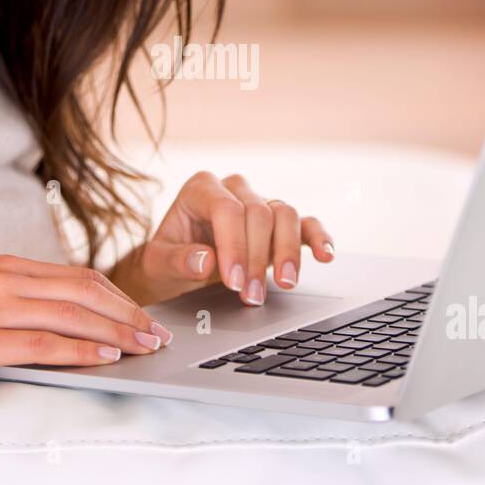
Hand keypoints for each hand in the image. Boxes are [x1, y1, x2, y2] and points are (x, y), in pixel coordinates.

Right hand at [0, 255, 173, 381]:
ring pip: (71, 314)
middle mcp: (2, 280)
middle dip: (129, 313)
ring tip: (145, 347)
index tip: (144, 315)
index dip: (117, 296)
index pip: (77, 277)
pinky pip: (39, 342)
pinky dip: (79, 349)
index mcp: (2, 268)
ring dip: (116, 331)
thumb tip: (47, 319)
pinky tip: (104, 357)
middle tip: (159, 334)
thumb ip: (5, 300)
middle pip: (84, 292)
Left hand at [111, 172, 334, 306]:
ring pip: (285, 214)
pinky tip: (325, 255)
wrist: (178, 268)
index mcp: (201, 189)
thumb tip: (205, 261)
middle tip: (252, 295)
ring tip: (284, 284)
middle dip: (257, 257)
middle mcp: (233, 189)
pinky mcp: (278, 223)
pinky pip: (305, 223)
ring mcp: (259, 203)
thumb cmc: (168, 261)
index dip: (234, 245)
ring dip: (287, 252)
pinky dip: (317, 237)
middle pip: (258, 213)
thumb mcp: (159, 264)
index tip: (233, 281)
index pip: (227, 208)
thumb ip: (178, 260)